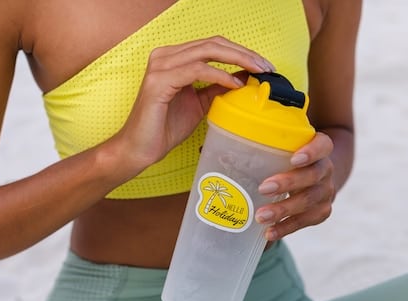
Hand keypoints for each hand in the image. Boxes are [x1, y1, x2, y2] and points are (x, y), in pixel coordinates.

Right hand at [118, 36, 274, 171]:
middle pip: (213, 44)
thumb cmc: (165, 127)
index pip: (213, 45)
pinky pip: (195, 70)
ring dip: (236, 60)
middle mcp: (165, 56)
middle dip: (244, 54)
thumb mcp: (200, 103)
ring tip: (256, 72)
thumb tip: (244, 76)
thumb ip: (218, 87)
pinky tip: (234, 84)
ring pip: (206, 52)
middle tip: (266, 67)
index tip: (264, 66)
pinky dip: (218, 75)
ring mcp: (160, 66)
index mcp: (174, 58)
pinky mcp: (158, 81)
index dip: (241, 52)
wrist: (140, 149)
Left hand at [255, 132, 334, 240]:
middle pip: (313, 175)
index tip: (293, 158)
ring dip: (284, 210)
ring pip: (309, 201)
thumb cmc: (285, 158)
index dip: (311, 151)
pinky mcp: (321, 212)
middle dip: (288, 182)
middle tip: (263, 188)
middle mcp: (326, 169)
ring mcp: (326, 192)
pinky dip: (287, 228)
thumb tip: (209, 150)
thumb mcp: (278, 147)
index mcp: (319, 148)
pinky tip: (269, 233)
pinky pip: (306, 221)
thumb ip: (257, 144)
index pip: (322, 145)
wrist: (313, 178)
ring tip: (261, 217)